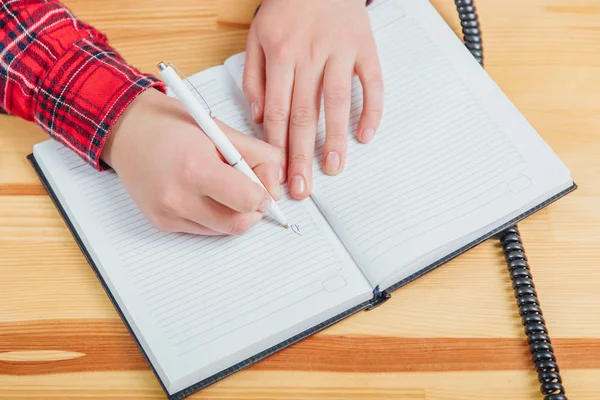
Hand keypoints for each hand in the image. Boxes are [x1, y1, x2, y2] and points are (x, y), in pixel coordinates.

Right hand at [101, 89, 280, 235]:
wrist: (127, 130)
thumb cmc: (173, 125)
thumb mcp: (221, 130)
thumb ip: (258, 155)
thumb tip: (275, 185)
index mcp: (196, 168)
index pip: (249, 202)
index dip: (264, 196)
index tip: (263, 188)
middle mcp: (179, 197)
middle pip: (238, 225)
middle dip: (252, 211)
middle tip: (249, 192)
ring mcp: (168, 213)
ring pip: (222, 231)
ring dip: (232, 214)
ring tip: (222, 187)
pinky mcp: (161, 223)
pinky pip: (202, 230)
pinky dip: (212, 216)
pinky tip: (202, 193)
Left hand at [242, 0, 382, 198]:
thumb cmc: (287, 7)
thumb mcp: (257, 35)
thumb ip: (253, 75)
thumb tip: (259, 116)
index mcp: (281, 54)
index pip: (278, 110)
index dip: (277, 146)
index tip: (278, 174)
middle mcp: (310, 55)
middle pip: (305, 113)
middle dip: (302, 155)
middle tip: (303, 187)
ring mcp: (340, 51)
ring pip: (337, 101)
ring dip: (336, 138)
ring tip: (334, 168)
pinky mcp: (365, 48)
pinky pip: (372, 82)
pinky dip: (372, 109)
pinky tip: (366, 135)